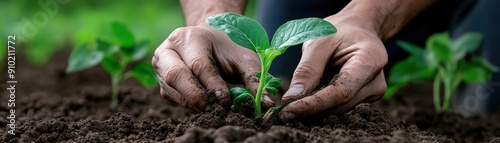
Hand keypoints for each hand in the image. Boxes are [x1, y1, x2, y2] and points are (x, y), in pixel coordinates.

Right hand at [152, 25, 270, 111]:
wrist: (208, 41)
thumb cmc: (227, 49)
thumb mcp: (244, 58)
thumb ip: (254, 79)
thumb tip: (266, 103)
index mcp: (188, 38)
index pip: (198, 64)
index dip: (212, 85)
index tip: (225, 101)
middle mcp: (168, 50)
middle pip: (176, 76)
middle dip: (195, 96)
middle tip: (213, 109)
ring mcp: (161, 67)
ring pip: (172, 90)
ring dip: (192, 104)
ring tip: (212, 110)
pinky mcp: (162, 83)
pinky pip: (172, 98)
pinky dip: (189, 105)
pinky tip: (204, 107)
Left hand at [279, 14, 387, 119]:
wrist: (359, 28)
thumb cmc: (340, 30)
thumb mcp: (318, 42)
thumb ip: (306, 70)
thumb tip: (291, 98)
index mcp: (370, 60)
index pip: (341, 91)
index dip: (314, 104)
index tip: (289, 110)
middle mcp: (376, 80)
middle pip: (340, 103)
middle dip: (310, 108)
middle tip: (283, 110)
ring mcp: (374, 91)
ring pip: (339, 108)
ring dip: (316, 108)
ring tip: (294, 102)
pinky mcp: (366, 97)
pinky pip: (340, 105)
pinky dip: (323, 104)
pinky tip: (309, 98)